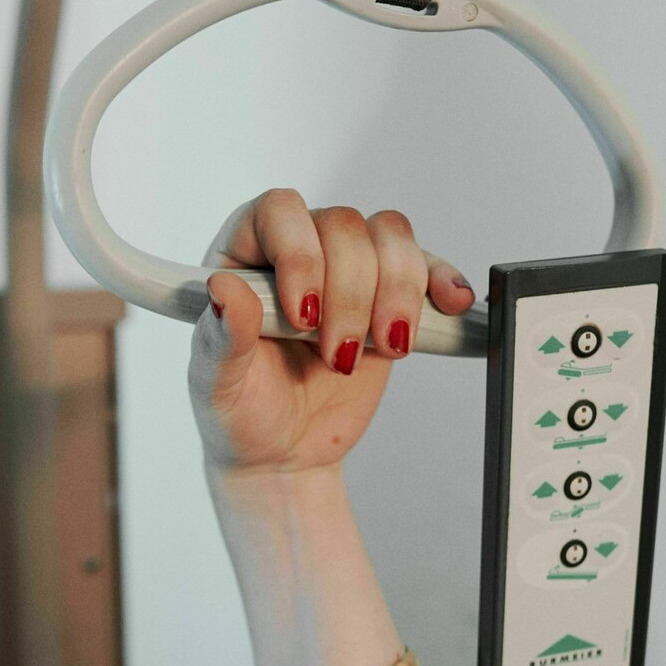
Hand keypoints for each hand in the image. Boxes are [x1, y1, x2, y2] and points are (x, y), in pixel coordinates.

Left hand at [188, 189, 474, 478]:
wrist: (282, 452)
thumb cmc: (241, 413)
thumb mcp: (217, 383)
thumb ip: (222, 336)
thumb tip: (224, 289)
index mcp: (245, 255)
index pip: (280, 212)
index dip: (301, 255)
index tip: (304, 315)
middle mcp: (298, 250)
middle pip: (344, 226)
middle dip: (350, 296)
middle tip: (336, 357)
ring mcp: (347, 271)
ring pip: (389, 238)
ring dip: (394, 295)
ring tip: (382, 348)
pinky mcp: (388, 297)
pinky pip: (425, 265)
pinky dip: (442, 282)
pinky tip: (449, 304)